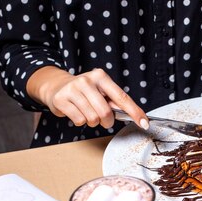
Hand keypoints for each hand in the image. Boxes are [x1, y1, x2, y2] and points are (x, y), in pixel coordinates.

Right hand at [27, 66, 148, 129]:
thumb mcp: (100, 91)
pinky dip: (80, 121)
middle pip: (105, 112)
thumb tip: (131, 114)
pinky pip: (79, 120)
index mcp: (101, 77)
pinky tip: (76, 111)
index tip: (144, 123)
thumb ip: (114, 101)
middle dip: (106, 121)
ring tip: (86, 112)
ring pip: (92, 119)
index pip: (122, 97)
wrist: (57, 86)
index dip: (135, 112)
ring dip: (92, 121)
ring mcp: (73, 89)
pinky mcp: (61, 99)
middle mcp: (87, 81)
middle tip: (101, 118)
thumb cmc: (84, 91)